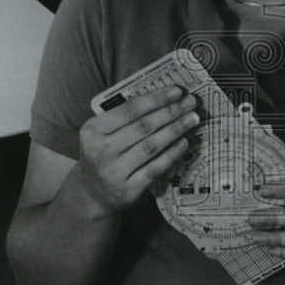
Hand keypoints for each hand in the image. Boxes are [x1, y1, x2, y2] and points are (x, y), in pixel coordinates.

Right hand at [78, 86, 199, 212]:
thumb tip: (164, 98)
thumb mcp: (103, 133)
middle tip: (190, 102)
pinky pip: (156, 168)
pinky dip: (172, 153)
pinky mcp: (129, 190)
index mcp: (92, 131)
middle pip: (143, 127)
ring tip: (192, 119)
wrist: (94, 193)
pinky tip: (184, 142)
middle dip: (171, 112)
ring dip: (175, 130)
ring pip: (151, 146)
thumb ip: (125, 117)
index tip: (176, 91)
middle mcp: (100, 151)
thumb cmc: (104, 154)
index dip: (155, 99)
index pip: (129, 110)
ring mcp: (114, 173)